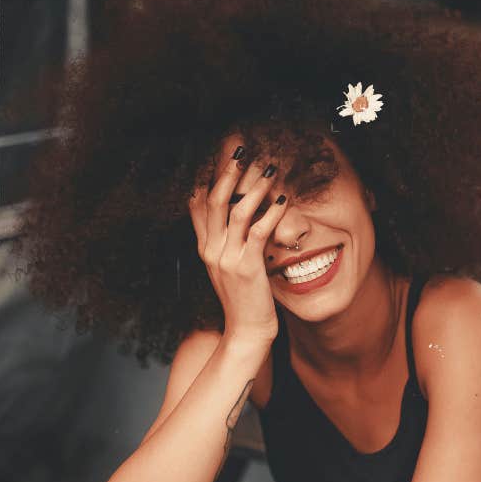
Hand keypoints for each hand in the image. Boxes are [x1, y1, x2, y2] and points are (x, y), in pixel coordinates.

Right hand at [188, 141, 287, 342]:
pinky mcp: (247, 267)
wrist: (245, 331)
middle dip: (228, 172)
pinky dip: (272, 213)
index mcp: (204, 248)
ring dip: (254, 187)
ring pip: (236, 211)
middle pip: (213, 200)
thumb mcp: (228, 267)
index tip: (217, 154)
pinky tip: (284, 201)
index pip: (196, 204)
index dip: (205, 176)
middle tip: (242, 150)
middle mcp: (211, 250)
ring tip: (269, 169)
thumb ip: (228, 242)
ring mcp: (227, 258)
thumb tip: (238, 216)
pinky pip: (259, 231)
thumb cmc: (243, 299)